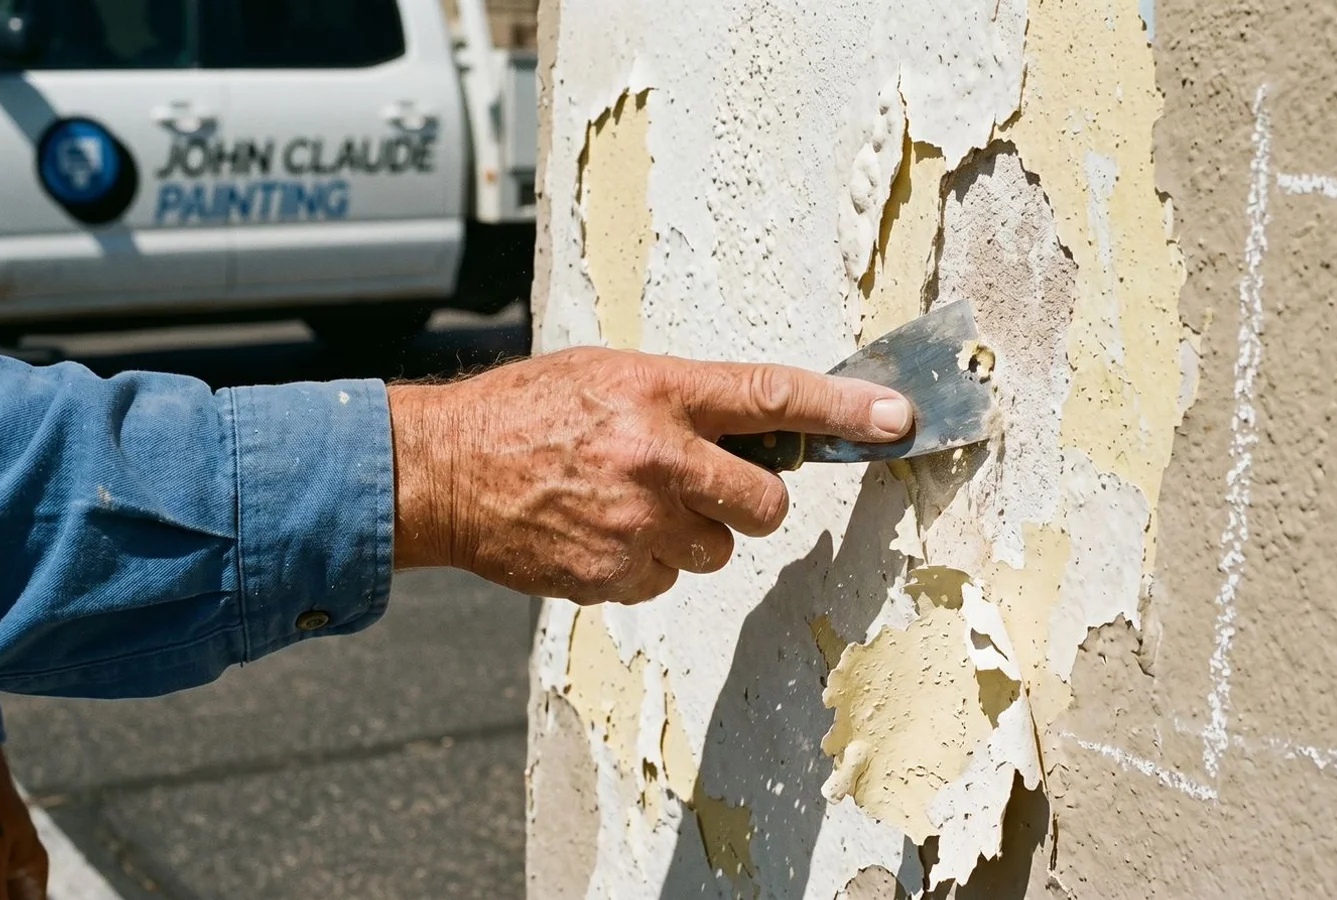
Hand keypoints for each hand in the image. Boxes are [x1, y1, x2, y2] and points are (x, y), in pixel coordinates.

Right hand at [389, 347, 911, 603]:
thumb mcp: (606, 374)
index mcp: (657, 392)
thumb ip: (683, 398)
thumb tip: (759, 426)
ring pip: (717, 550)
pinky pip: (667, 579)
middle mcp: (656, 459)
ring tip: (627, 504)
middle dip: (751, 500)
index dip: (843, 410)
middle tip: (709, 485)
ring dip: (690, 533)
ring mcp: (635, 525)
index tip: (894, 417)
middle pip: (765, 505)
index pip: (772, 396)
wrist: (442, 472)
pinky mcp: (613, 576)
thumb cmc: (523, 412)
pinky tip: (599, 532)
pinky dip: (644, 562)